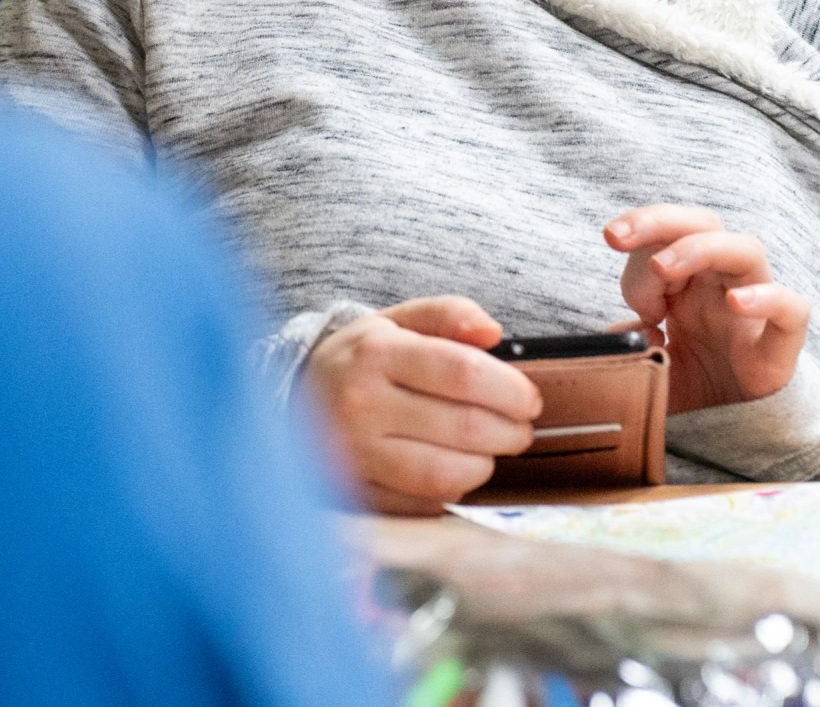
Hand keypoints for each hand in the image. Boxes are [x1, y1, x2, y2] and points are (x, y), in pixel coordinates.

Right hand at [305, 296, 542, 516]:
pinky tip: (452, 471)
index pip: (463, 372)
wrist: (290, 400)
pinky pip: (422, 504)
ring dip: (484, 465)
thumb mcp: (395, 321)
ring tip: (489, 450)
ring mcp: (354, 454)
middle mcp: (361, 405)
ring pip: (445, 474)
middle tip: (520, 429)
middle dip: (509, 431)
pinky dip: (450, 491)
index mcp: (375, 354)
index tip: (529, 399)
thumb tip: (493, 332)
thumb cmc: (359, 361)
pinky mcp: (354, 492)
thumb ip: (447, 315)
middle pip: (463, 427)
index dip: (510, 389)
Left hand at [604, 206, 809, 411]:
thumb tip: (623, 332)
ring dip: (698, 248)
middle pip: (702, 224)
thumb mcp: (644, 363)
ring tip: (661, 268)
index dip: (637, 240)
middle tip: (615, 237)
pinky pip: (792, 309)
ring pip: (745, 250)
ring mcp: (754, 309)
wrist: (736, 426)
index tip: (611, 248)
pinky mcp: (781, 343)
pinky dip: (768, 298)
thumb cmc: (692, 383)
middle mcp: (721, 283)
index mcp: (686, 281)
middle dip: (656, 221)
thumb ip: (626, 346)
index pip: (665, 235)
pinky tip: (736, 302)